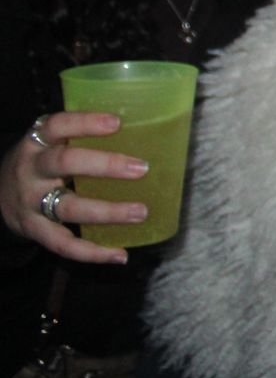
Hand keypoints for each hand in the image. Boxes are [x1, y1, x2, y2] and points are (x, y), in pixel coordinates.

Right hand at [0, 111, 147, 263]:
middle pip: (64, 164)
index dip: (84, 123)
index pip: (56, 126)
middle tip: (142, 168)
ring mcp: (30, 203)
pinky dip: (92, 252)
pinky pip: (63, 244)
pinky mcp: (34, 231)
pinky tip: (120, 254)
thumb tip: (143, 129)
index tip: (116, 123)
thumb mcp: (50, 143)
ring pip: (68, 207)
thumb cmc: (40, 162)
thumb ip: (80, 137)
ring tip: (140, 212)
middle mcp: (31, 171)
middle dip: (105, 166)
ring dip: (107, 212)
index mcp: (37, 143)